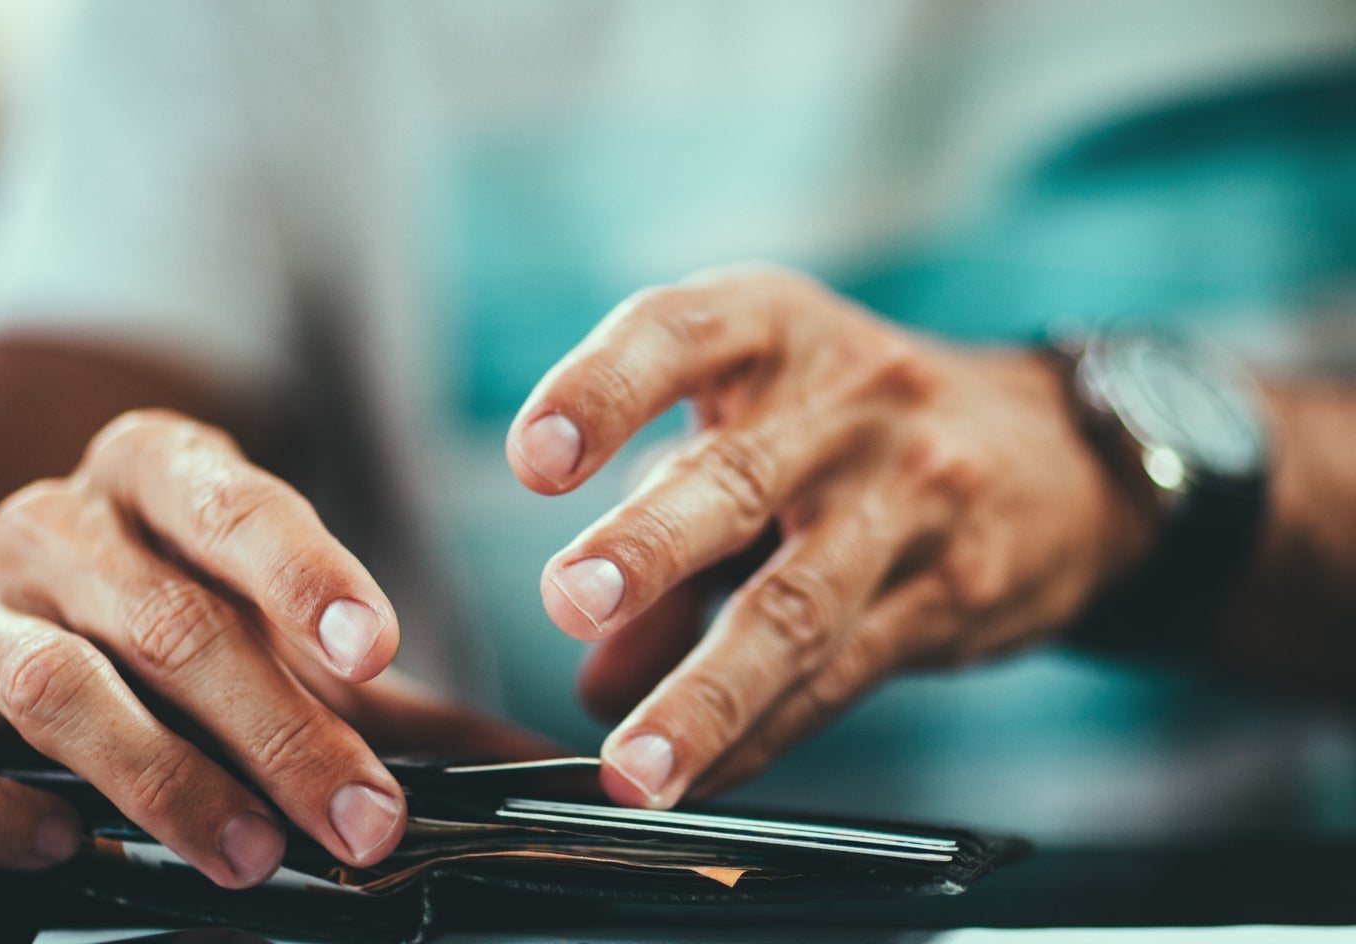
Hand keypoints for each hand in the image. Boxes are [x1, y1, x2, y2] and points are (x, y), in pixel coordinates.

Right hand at [0, 409, 546, 885]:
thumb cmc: (170, 622)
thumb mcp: (283, 631)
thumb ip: (402, 699)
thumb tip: (551, 771)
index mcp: (156, 475)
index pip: (231, 502)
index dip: (302, 570)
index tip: (374, 647)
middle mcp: (56, 529)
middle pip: (168, 619)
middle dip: (277, 729)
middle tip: (362, 820)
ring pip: (56, 687)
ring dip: (162, 778)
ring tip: (251, 851)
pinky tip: (65, 842)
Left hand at [507, 265, 1153, 807]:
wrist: (1056, 453)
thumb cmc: (854, 428)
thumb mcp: (758, 429)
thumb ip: (665, 529)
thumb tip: (594, 676)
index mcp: (775, 329)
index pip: (678, 336)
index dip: (601, 391)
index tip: (533, 458)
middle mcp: (849, 399)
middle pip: (740, 475)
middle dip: (651, 542)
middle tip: (572, 598)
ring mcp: (915, 493)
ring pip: (800, 600)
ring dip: (708, 690)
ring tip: (632, 760)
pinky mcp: (958, 588)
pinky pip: (846, 672)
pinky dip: (765, 732)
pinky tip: (706, 777)